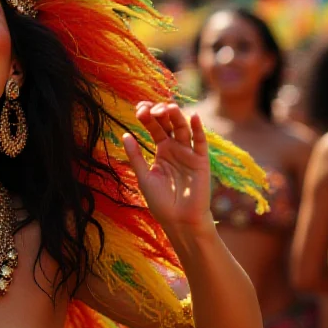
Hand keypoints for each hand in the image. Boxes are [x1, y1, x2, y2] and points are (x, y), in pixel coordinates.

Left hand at [122, 102, 212, 232]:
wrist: (180, 220)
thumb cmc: (161, 202)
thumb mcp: (144, 177)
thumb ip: (136, 156)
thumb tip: (125, 134)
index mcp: (161, 151)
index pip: (155, 128)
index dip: (147, 117)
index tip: (138, 109)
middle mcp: (176, 149)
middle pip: (168, 124)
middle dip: (160, 114)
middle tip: (151, 109)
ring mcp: (189, 153)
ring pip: (183, 129)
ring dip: (177, 117)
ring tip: (168, 108)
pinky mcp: (201, 161)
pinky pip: (201, 142)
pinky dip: (198, 129)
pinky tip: (193, 117)